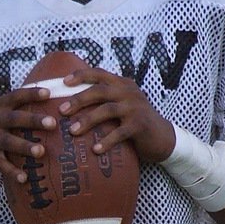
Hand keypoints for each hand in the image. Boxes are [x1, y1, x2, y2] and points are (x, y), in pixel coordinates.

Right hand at [0, 85, 53, 181]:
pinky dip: (12, 172)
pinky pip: (1, 164)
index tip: (49, 93)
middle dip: (34, 120)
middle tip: (52, 123)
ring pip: (8, 142)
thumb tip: (50, 104)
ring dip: (25, 146)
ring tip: (41, 151)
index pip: (15, 96)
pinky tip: (24, 178)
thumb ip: (16, 109)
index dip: (31, 94)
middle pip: (14, 118)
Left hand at [54, 66, 175, 162]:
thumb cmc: (134, 122)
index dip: (81, 75)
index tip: (64, 82)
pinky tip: (95, 150)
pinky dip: (106, 141)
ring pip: (107, 110)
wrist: (162, 137)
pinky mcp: (140, 125)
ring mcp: (135, 107)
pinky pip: (120, 132)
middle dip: (78, 100)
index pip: (99, 74)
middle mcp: (128, 92)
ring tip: (73, 131)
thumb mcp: (122, 105)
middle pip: (99, 91)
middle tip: (62, 111)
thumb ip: (104, 101)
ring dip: (88, 120)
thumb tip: (69, 107)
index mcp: (122, 84)